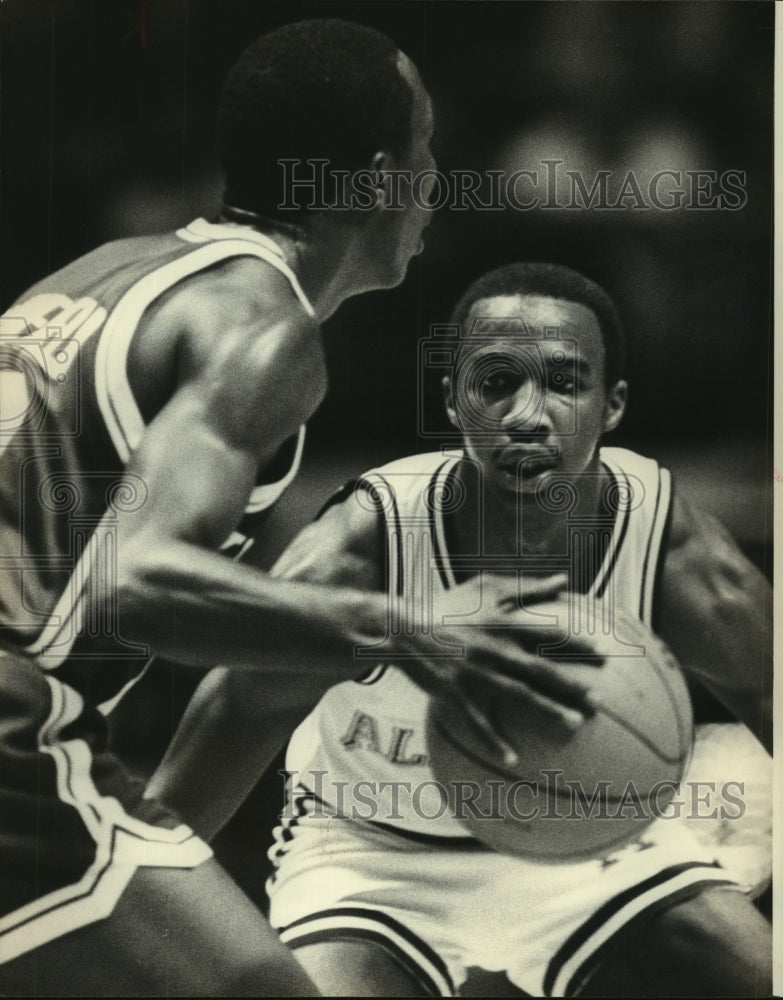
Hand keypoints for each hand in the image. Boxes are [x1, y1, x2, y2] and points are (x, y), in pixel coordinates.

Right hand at [404, 573, 604, 766]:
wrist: (403, 628)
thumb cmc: (448, 604)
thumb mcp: (485, 587)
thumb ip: (526, 586)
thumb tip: (564, 579)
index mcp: (501, 621)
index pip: (545, 633)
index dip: (574, 644)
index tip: (602, 655)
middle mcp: (492, 648)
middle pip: (538, 670)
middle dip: (570, 685)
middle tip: (597, 699)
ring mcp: (474, 674)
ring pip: (517, 696)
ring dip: (546, 711)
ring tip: (574, 724)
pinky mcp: (455, 694)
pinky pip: (477, 721)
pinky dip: (494, 740)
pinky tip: (512, 758)